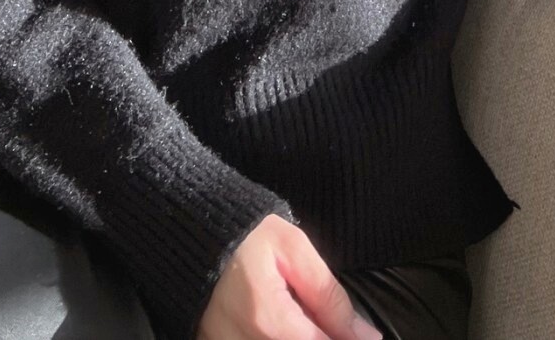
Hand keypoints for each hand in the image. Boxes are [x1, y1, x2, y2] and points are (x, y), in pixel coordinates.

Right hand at [197, 214, 381, 339]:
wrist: (188, 226)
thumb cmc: (244, 233)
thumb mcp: (293, 249)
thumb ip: (329, 296)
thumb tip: (366, 337)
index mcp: (268, 321)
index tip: (362, 337)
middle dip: (318, 335)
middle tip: (326, 322)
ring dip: (298, 335)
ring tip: (302, 319)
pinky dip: (272, 338)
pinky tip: (282, 326)